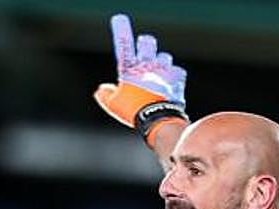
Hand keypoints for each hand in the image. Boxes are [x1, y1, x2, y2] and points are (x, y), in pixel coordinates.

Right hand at [94, 13, 187, 143]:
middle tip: (146, 55)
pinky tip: (170, 88)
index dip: (121, 31)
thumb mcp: (114, 105)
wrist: (158, 119)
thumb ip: (106, 95)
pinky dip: (174, 78)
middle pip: (147, 42)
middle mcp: (147, 65)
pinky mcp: (177, 77)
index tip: (120, 19)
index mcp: (130, 70)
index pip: (123, 45)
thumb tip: (101, 89)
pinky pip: (177, 71)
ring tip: (158, 79)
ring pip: (164, 57)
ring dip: (161, 64)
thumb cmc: (134, 112)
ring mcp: (163, 70)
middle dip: (146, 45)